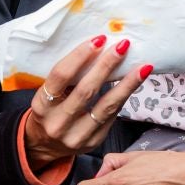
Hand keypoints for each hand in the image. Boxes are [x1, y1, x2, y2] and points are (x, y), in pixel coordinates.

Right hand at [22, 35, 151, 168]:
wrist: (45, 145)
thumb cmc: (49, 111)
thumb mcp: (48, 94)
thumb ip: (68, 78)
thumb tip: (98, 48)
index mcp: (41, 105)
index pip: (61, 76)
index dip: (80, 56)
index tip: (98, 39)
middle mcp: (57, 123)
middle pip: (86, 90)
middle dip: (107, 65)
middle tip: (123, 46)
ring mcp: (76, 136)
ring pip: (106, 106)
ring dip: (127, 84)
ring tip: (142, 67)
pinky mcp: (93, 142)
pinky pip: (112, 116)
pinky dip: (124, 97)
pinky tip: (134, 83)